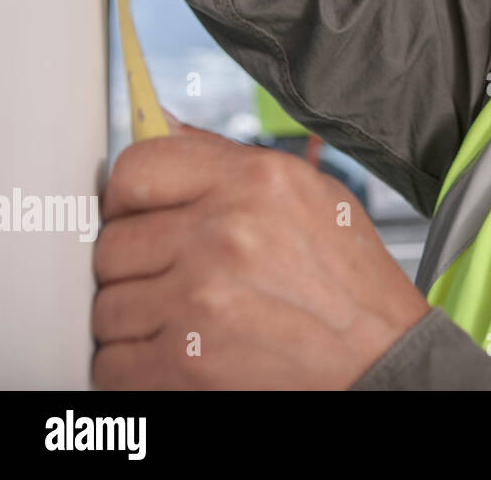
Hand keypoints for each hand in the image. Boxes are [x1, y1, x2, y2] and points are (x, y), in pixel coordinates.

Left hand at [91, 113, 428, 388]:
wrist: (383, 354)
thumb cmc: (351, 277)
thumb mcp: (308, 192)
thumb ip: (227, 159)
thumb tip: (161, 126)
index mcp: (255, 180)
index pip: (135, 170)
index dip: (127, 198)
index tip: (137, 217)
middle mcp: (225, 232)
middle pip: (112, 245)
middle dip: (136, 266)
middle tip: (176, 277)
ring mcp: (201, 298)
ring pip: (107, 306)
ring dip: (137, 318)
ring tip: (186, 317)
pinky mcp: (187, 361)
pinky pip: (112, 361)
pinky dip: (135, 365)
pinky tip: (179, 350)